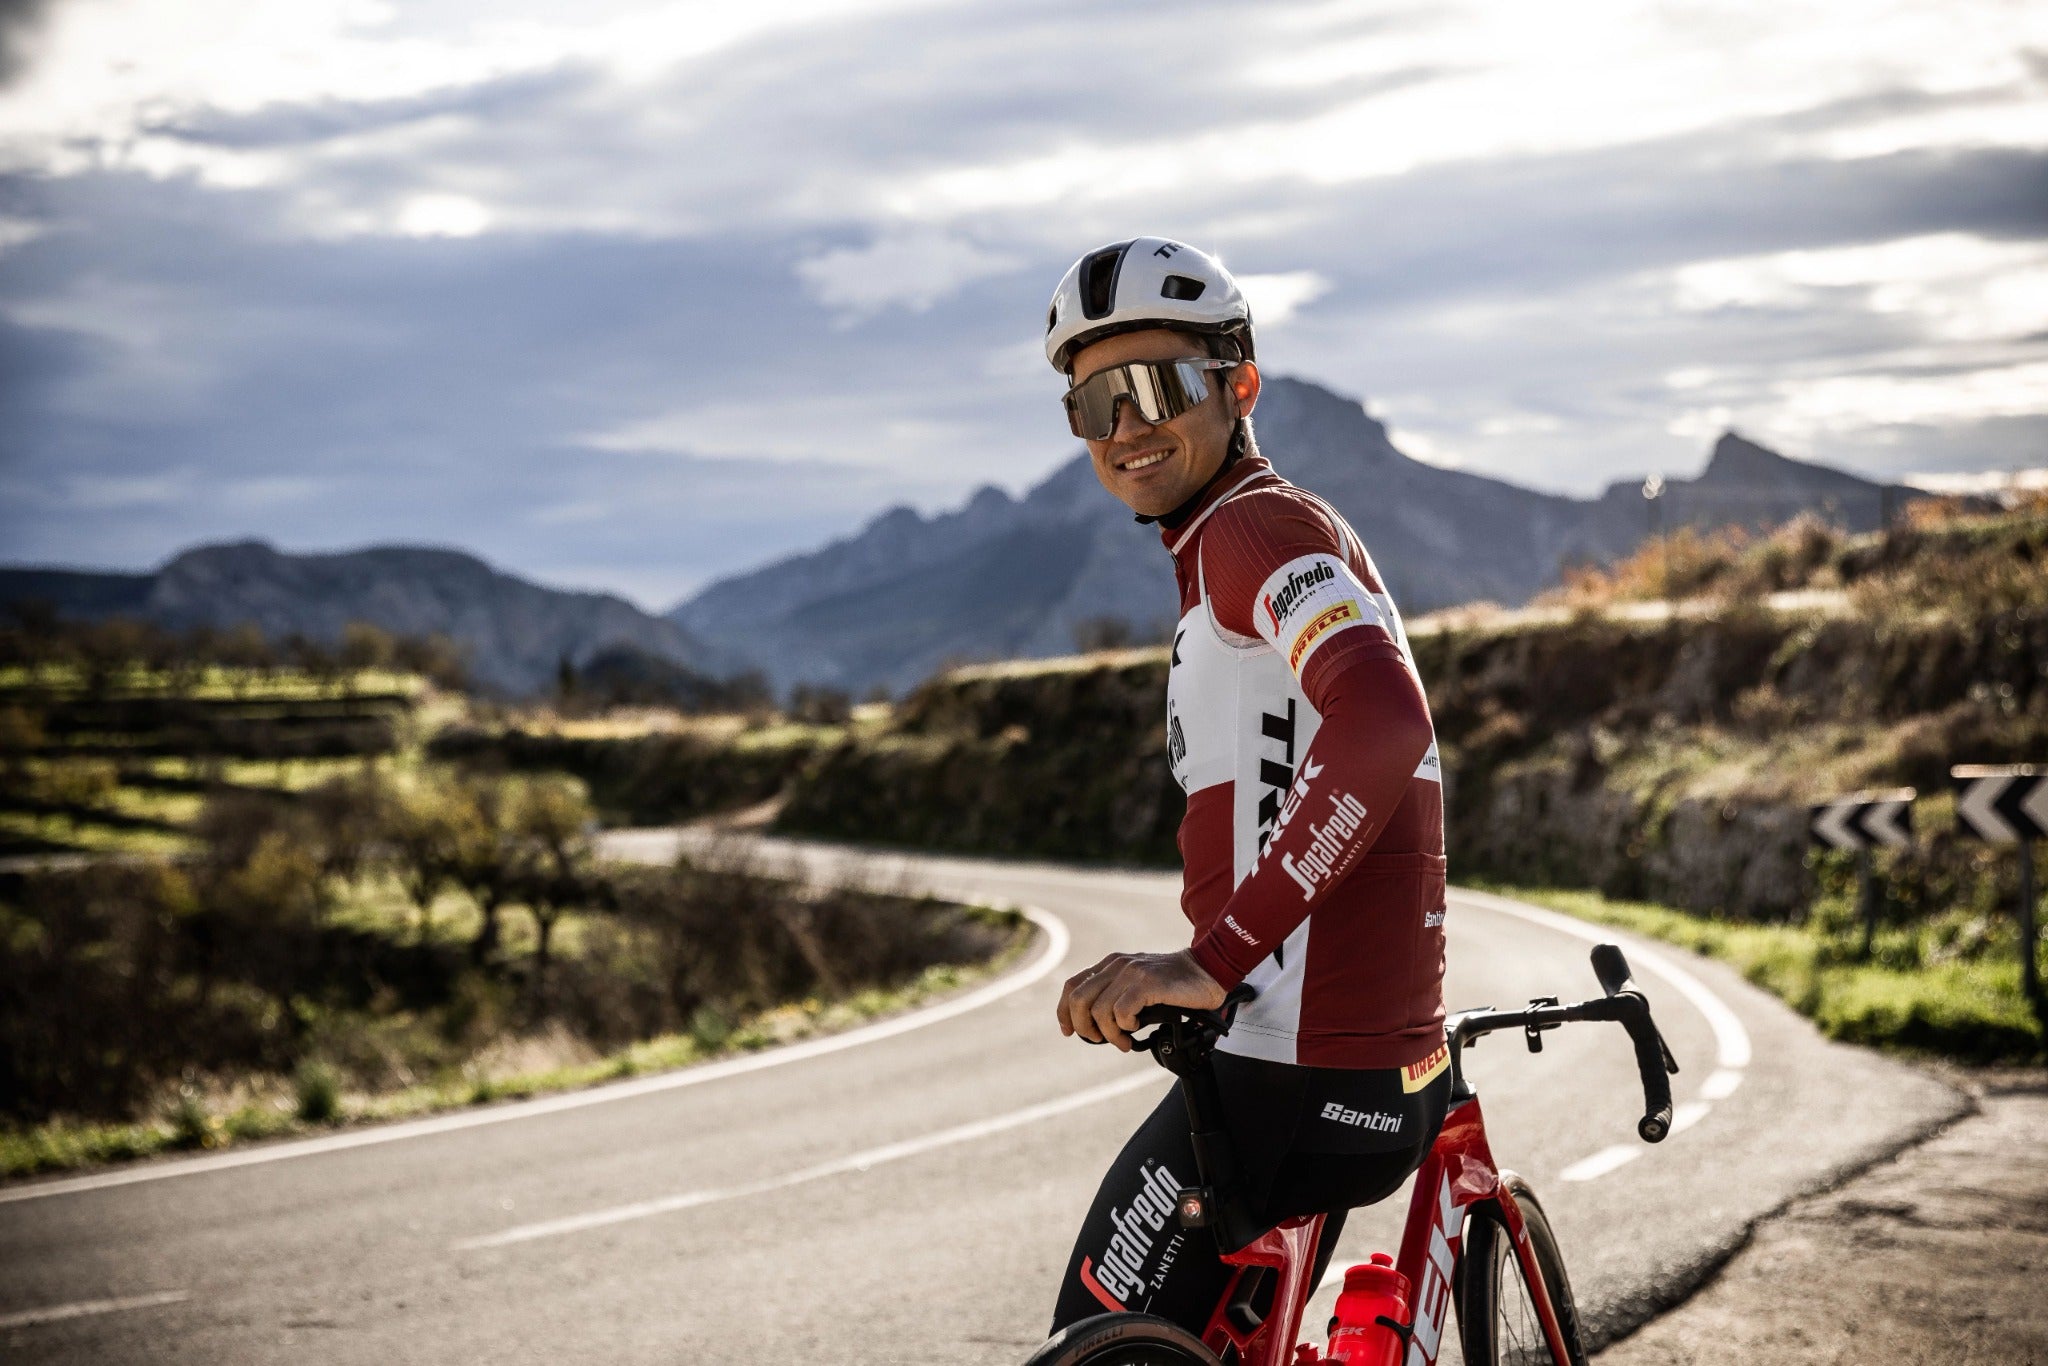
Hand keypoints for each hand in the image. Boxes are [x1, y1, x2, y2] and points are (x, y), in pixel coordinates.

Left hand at [1056, 949, 1225, 1051]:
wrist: (1207, 970)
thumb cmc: (1174, 985)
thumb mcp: (1137, 984)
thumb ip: (1116, 994)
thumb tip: (1094, 1026)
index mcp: (1110, 964)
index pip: (1071, 985)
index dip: (1064, 1012)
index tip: (1069, 1031)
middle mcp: (1116, 965)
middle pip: (1077, 999)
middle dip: (1084, 1028)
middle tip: (1101, 1040)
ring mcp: (1131, 972)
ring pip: (1099, 1011)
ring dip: (1109, 1034)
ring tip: (1125, 1041)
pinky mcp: (1147, 983)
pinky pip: (1121, 1011)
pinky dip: (1125, 1026)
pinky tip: (1137, 1027)